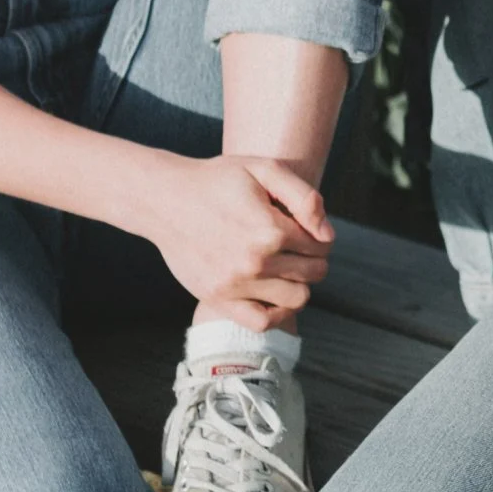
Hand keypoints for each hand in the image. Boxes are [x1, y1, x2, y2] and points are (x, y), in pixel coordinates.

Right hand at [127, 152, 333, 328]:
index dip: (320, 235)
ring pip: (297, 298)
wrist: (165, 199)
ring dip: (301, 284)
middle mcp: (255, 261)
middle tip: (299, 247)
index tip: (306, 228)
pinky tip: (276, 296)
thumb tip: (327, 235)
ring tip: (288, 269)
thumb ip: (304, 197)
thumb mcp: (264, 169)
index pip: (322, 244)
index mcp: (271, 229)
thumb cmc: (218, 180)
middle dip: (315, 258)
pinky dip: (278, 313)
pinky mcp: (218, 299)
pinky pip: (262, 322)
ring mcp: (236, 284)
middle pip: (314, 272)